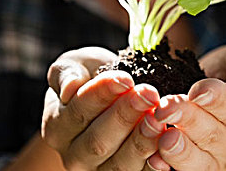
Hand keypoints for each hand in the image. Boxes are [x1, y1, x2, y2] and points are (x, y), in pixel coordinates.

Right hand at [41, 47, 165, 169]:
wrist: (108, 100)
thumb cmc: (90, 78)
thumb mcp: (75, 66)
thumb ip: (66, 73)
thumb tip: (70, 87)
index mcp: (57, 126)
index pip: (79, 111)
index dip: (103, 94)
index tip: (126, 78)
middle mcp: (74, 155)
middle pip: (98, 141)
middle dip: (126, 115)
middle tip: (149, 94)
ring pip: (119, 164)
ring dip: (142, 141)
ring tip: (159, 118)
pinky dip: (154, 164)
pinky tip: (167, 147)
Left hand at [149, 45, 225, 169]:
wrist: (213, 89)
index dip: (217, 100)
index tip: (196, 92)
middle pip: (215, 135)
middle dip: (189, 120)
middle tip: (166, 107)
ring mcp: (219, 161)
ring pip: (202, 161)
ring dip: (180, 150)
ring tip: (164, 137)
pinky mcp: (197, 168)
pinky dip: (169, 166)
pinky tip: (155, 157)